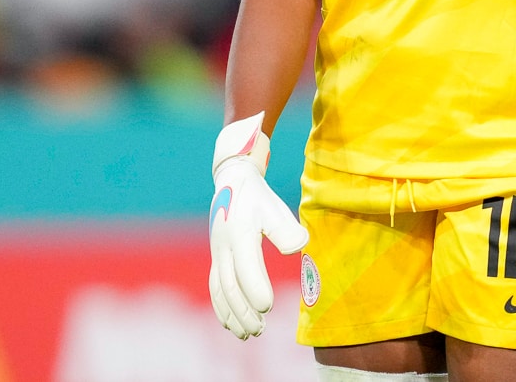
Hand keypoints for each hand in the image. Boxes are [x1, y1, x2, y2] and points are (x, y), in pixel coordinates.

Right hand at [208, 112, 308, 338]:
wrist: (232, 181)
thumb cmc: (258, 198)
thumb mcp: (274, 207)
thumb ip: (285, 228)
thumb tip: (299, 246)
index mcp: (240, 234)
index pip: (245, 267)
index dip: (255, 288)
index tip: (268, 306)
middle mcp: (224, 247)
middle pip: (230, 285)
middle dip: (244, 311)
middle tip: (260, 330)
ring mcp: (218, 254)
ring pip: (220, 290)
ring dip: (233, 314)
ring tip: (248, 334)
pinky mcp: (217, 258)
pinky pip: (215, 287)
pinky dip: (222, 308)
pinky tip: (231, 324)